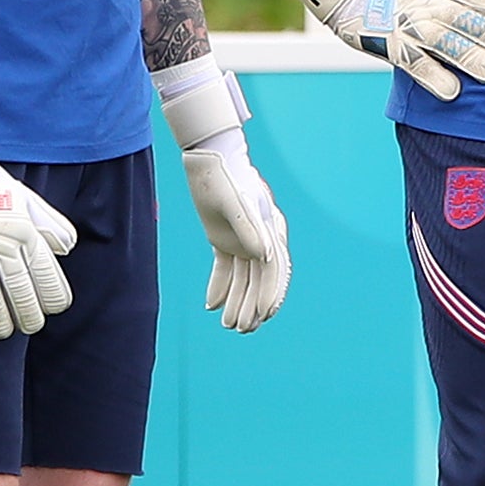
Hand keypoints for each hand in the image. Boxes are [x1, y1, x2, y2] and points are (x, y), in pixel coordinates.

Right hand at [0, 71, 75, 338]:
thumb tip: (67, 248)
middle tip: (27, 326)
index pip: (48, 278)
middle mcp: (5, 243)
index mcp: (29, 234)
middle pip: (21, 294)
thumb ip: (53, 227)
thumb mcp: (33, 205)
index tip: (51, 308)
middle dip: (28, 318)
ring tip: (1, 330)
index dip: (53, 300)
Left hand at [155, 56, 290, 332]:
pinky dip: (219, 286)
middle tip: (242, 329)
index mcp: (269, 229)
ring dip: (237, 301)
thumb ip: (247, 227)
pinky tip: (211, 305)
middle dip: (252, 305)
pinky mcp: (224, 239)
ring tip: (228, 325)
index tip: (264, 315)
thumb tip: (263, 256)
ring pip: (242, 278)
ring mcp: (243, 239)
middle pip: (259, 279)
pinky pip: (224, 268)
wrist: (209, 156)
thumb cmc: (223, 175)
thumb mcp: (233, 202)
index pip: (275, 269)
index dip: (271, 293)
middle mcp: (260, 237)